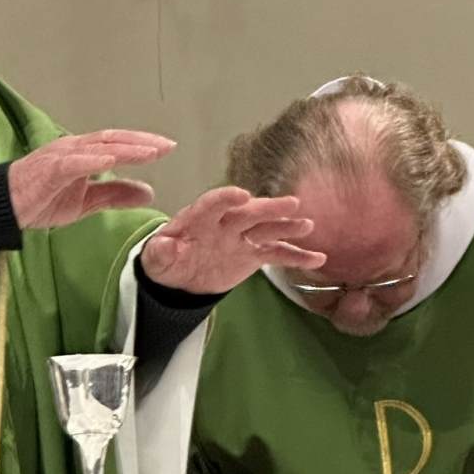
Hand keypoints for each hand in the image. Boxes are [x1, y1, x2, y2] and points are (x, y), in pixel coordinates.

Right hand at [8, 130, 174, 228]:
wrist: (3, 207)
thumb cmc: (39, 198)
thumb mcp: (86, 202)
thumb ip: (115, 195)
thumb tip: (148, 192)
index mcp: (83, 154)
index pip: (118, 144)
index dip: (142, 144)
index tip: (167, 147)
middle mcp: (74, 149)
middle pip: (112, 140)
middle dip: (141, 142)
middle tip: (167, 146)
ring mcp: (60, 157)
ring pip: (97, 148)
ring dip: (124, 149)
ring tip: (148, 152)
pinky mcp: (48, 170)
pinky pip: (73, 163)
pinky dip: (92, 160)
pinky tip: (110, 161)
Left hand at [139, 186, 326, 293]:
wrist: (178, 278)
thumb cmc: (165, 262)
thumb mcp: (156, 259)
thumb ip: (162, 251)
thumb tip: (166, 245)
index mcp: (199, 218)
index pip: (212, 203)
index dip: (226, 199)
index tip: (241, 195)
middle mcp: (225, 223)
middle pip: (249, 213)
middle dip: (268, 208)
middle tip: (292, 204)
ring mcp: (242, 237)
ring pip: (267, 229)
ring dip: (287, 226)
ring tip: (307, 226)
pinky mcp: (253, 254)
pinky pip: (277, 254)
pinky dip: (296, 256)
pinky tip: (317, 259)